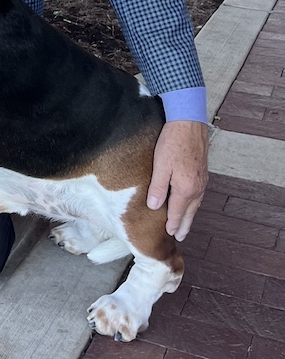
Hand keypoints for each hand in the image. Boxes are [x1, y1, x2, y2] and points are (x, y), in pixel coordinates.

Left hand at [147, 119, 209, 240]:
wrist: (189, 122)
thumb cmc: (172, 142)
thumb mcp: (160, 165)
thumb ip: (158, 188)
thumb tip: (154, 207)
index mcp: (186, 188)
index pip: (178, 212)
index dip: (173, 224)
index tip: (169, 234)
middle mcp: (197, 187)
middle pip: (190, 211)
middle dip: (184, 224)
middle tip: (180, 236)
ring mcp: (202, 179)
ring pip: (196, 203)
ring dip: (190, 214)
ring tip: (185, 223)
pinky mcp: (203, 172)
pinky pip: (199, 193)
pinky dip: (194, 203)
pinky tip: (190, 202)